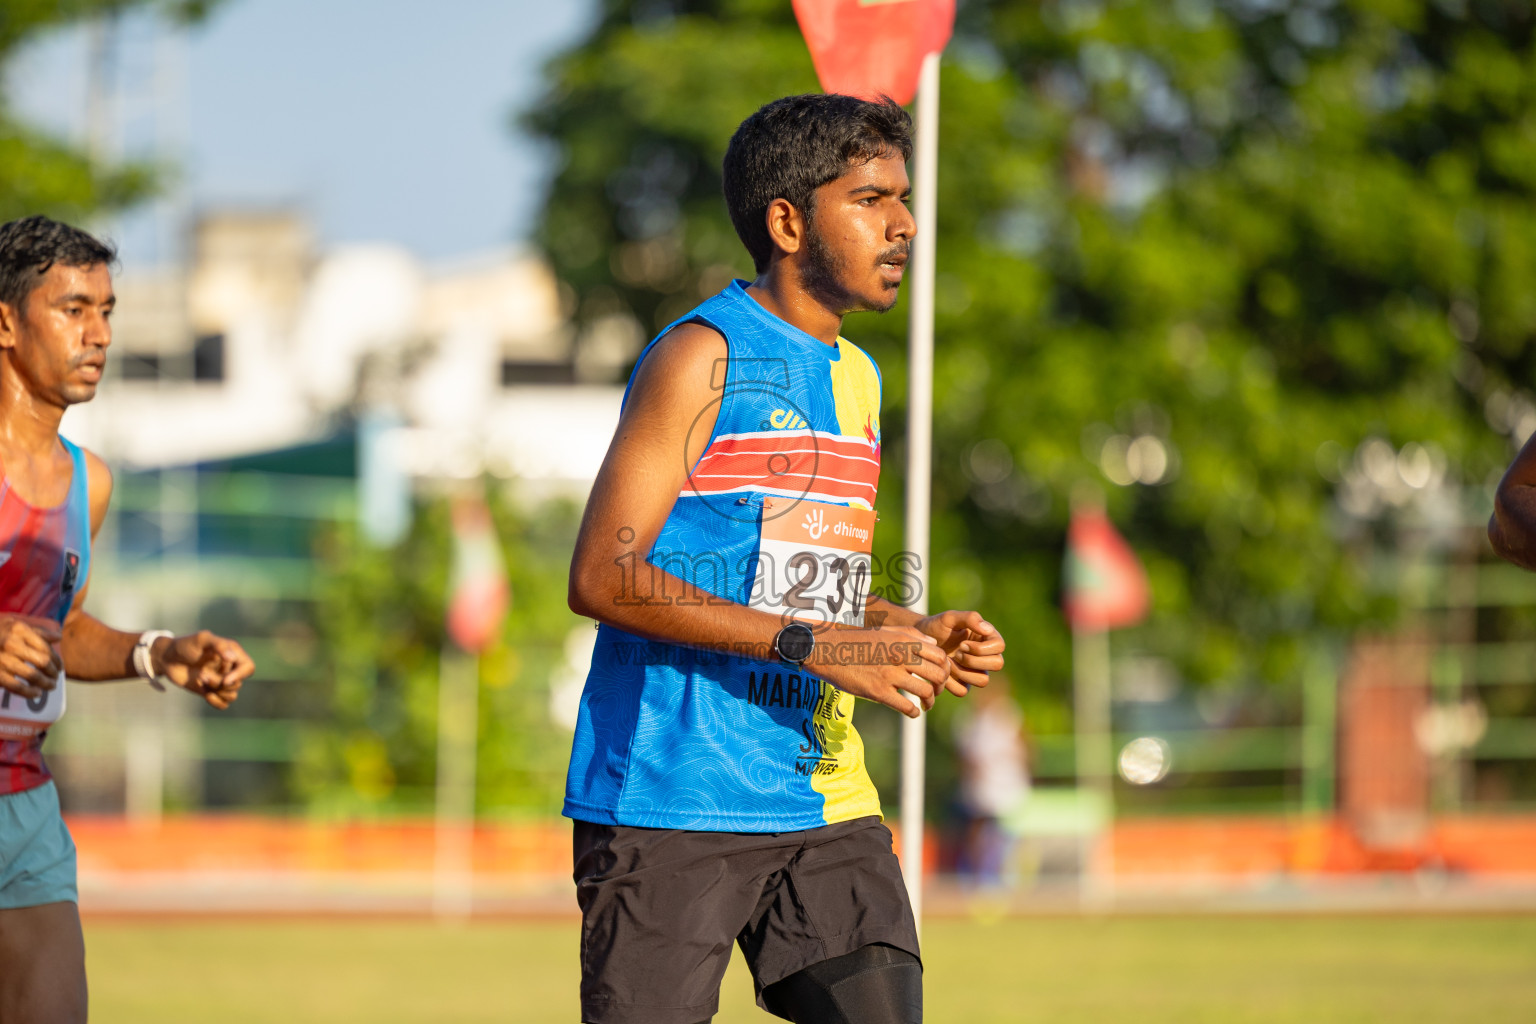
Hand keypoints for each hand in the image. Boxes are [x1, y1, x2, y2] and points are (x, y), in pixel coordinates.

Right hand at [0, 615, 62, 700]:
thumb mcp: (13, 625)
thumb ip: (37, 631)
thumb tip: (58, 637)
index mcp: (19, 630)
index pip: (46, 647)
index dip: (56, 660)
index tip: (60, 667)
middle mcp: (12, 644)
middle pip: (43, 662)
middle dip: (53, 673)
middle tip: (55, 678)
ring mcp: (3, 660)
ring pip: (32, 675)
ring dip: (45, 683)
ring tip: (50, 686)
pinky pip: (17, 686)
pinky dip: (29, 692)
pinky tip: (36, 693)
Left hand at [153, 630, 254, 709]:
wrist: (167, 658)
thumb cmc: (185, 645)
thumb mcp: (202, 639)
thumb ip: (219, 645)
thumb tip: (232, 658)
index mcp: (232, 654)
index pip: (248, 667)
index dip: (240, 675)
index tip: (225, 679)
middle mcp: (229, 668)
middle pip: (238, 683)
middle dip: (221, 683)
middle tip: (202, 675)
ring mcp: (220, 680)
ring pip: (232, 695)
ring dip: (217, 692)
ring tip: (200, 681)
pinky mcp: (211, 691)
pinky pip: (224, 704)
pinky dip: (217, 702)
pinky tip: (205, 695)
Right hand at [808, 624, 952, 718]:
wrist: (828, 650)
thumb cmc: (857, 640)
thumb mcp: (885, 630)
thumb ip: (911, 635)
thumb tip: (933, 644)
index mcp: (904, 640)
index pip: (940, 656)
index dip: (945, 668)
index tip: (939, 676)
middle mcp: (901, 656)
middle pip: (938, 675)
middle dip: (941, 687)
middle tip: (934, 692)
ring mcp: (890, 674)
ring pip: (926, 692)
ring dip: (930, 702)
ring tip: (926, 705)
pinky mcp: (879, 692)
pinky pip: (907, 707)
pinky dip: (914, 712)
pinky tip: (912, 712)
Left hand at [914, 610, 1005, 695]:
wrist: (919, 642)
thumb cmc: (936, 626)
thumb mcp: (949, 618)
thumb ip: (969, 618)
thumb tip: (988, 629)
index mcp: (986, 637)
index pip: (999, 646)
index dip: (981, 648)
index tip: (962, 644)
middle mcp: (985, 655)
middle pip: (997, 664)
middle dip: (974, 660)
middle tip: (956, 653)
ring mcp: (975, 671)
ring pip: (983, 680)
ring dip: (963, 672)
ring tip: (948, 662)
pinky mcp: (962, 683)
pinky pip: (964, 690)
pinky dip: (951, 683)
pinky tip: (943, 671)